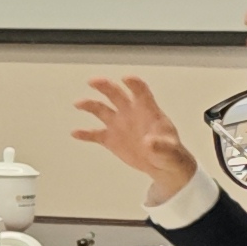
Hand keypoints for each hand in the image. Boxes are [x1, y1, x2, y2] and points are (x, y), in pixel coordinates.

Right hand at [73, 73, 198, 204]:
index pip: (141, 92)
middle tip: (94, 81)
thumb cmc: (171, 153)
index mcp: (148, 111)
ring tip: (79, 103)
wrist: (162, 166)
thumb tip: (150, 143)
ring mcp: (119, 125)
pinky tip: (76, 133)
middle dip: (105, 86)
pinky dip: (85, 133)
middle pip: (116, 93)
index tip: (126, 79)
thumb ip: (161, 146)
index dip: (134, 84)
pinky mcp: (111, 139)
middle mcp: (130, 113)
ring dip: (90, 105)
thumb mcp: (170, 152)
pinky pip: (95, 134)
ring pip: (101, 109)